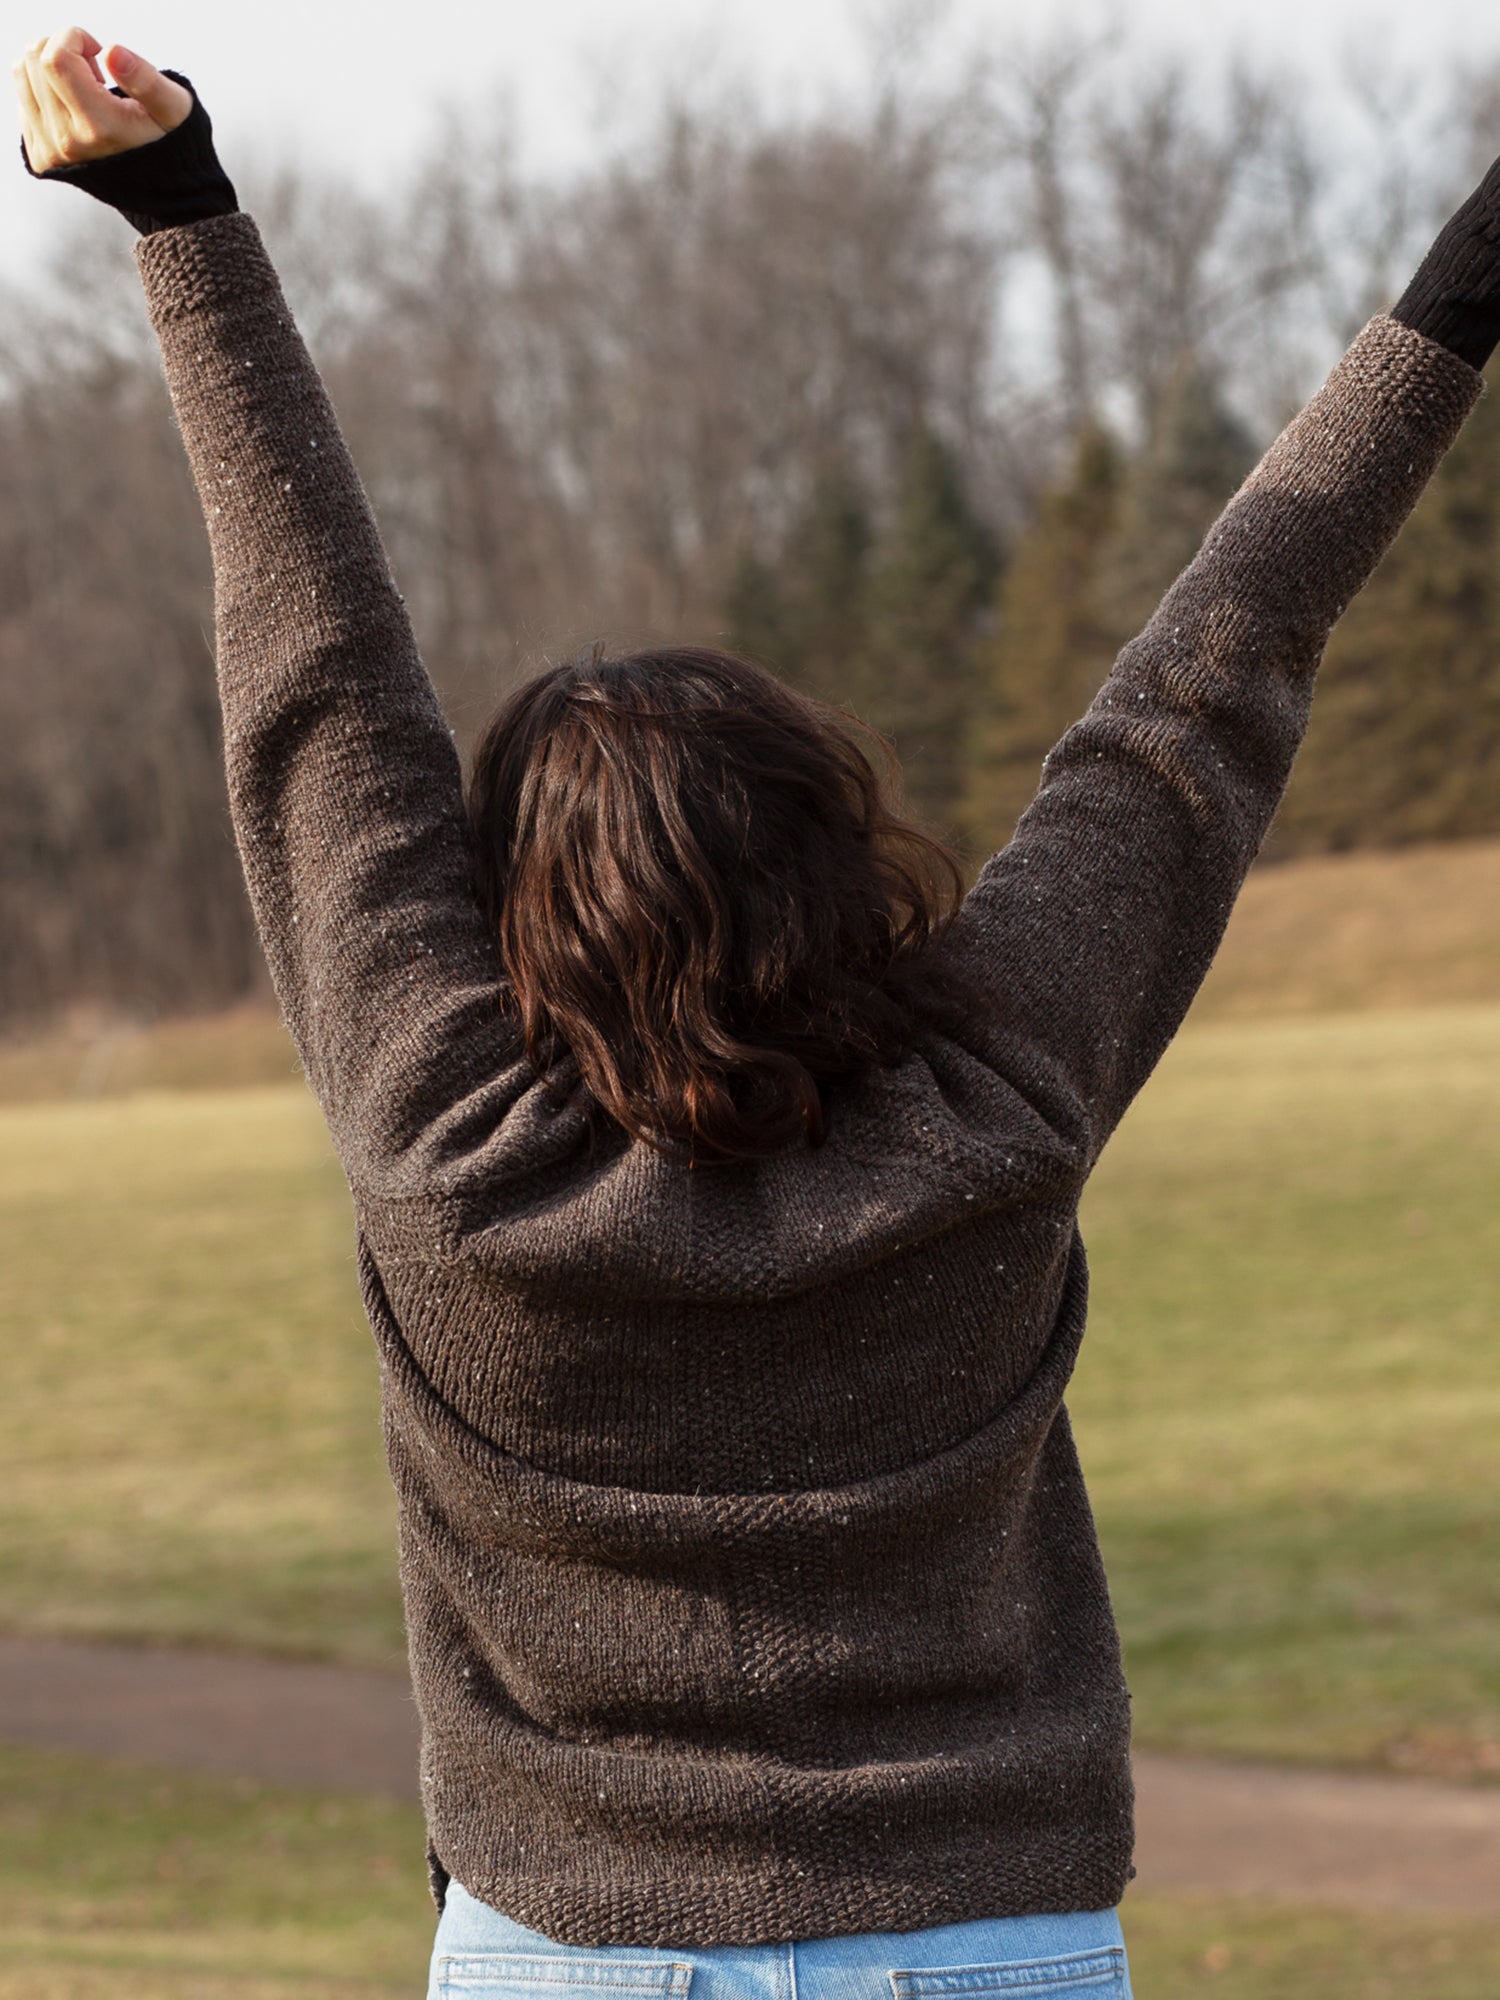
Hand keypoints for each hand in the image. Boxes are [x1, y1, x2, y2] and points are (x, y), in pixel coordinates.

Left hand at [13, 26, 190, 171]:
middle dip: (64, 48)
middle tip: (95, 70)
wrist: (154, 185)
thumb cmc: (164, 139)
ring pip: (22, 73)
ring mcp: (49, 151)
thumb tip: (112, 52)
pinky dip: (44, 89)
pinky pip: (22, 98)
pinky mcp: (39, 156)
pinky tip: (73, 104)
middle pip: (36, 59)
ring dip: (51, 65)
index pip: (56, 58)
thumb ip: (147, 80)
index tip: (99, 52)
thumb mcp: (173, 108)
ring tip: (83, 85)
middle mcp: (68, 142)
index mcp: (100, 128)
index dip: (74, 38)